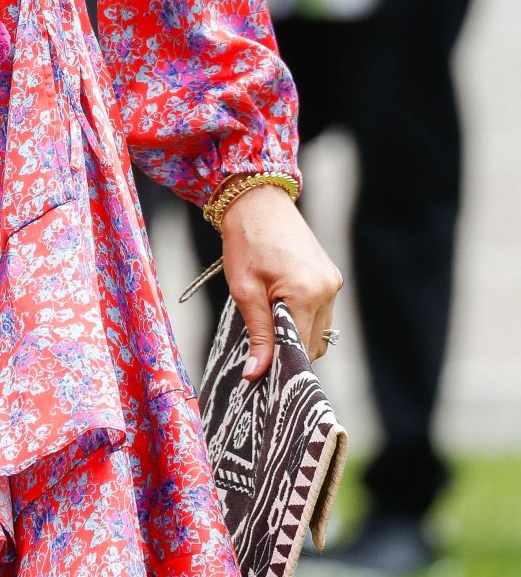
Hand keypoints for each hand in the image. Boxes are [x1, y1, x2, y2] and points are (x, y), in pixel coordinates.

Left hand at [220, 185, 343, 378]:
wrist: (257, 202)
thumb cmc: (246, 243)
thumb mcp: (244, 291)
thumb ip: (258, 335)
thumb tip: (256, 375)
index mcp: (307, 293)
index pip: (302, 349)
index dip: (282, 364)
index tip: (263, 374)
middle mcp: (328, 289)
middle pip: (313, 344)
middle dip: (289, 351)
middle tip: (261, 349)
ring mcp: (333, 282)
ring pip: (319, 330)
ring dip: (297, 334)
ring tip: (268, 322)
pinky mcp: (331, 276)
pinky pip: (321, 311)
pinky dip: (303, 317)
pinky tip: (280, 307)